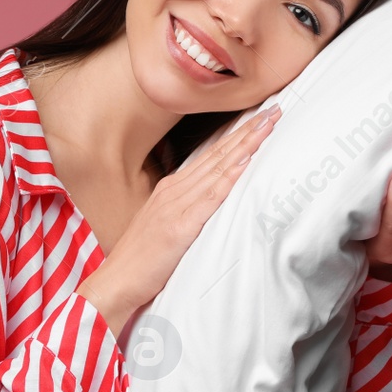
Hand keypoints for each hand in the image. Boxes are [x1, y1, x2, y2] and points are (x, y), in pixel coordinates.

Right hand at [79, 104, 281, 336]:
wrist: (116, 281)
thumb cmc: (141, 259)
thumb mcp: (165, 224)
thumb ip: (187, 209)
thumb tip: (211, 200)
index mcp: (172, 189)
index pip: (212, 156)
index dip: (238, 136)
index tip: (260, 119)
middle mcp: (174, 190)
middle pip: (218, 154)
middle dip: (248, 131)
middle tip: (274, 110)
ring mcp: (176, 206)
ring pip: (218, 168)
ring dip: (245, 145)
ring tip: (267, 126)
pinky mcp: (180, 226)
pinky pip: (210, 197)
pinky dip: (229, 177)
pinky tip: (245, 161)